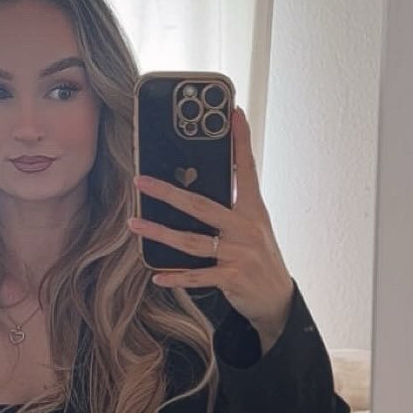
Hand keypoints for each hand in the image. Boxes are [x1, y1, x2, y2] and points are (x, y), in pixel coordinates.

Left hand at [129, 106, 294, 352]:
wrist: (278, 299)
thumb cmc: (260, 258)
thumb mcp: (254, 227)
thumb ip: (232, 207)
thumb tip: (198, 188)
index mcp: (254, 210)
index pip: (247, 169)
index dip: (241, 140)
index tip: (234, 114)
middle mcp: (247, 229)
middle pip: (202, 206)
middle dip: (168, 193)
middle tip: (141, 181)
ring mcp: (240, 254)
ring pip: (192, 242)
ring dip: (160, 234)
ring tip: (135, 225)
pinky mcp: (234, 278)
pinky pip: (199, 277)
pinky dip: (177, 277)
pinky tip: (157, 275)